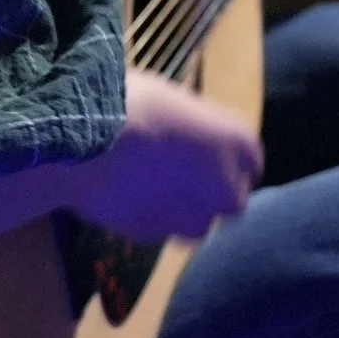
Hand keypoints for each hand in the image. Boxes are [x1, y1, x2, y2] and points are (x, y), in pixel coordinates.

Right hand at [67, 70, 262, 244]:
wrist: (88, 141)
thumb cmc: (135, 102)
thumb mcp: (176, 101)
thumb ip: (194, 127)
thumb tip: (187, 133)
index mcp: (238, 142)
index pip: (250, 162)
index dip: (230, 162)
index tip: (214, 160)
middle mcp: (225, 186)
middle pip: (231, 200)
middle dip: (213, 195)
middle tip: (186, 181)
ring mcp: (192, 217)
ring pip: (198, 226)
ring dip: (184, 214)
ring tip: (156, 195)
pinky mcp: (156, 236)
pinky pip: (160, 231)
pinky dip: (151, 221)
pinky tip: (130, 202)